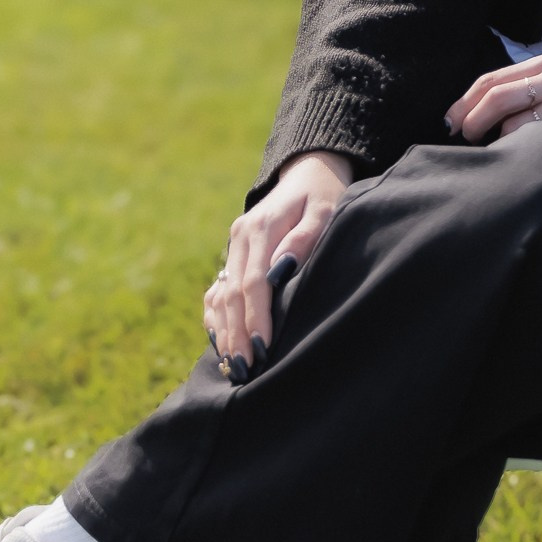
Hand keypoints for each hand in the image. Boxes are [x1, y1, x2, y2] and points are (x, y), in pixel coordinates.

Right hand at [204, 148, 353, 375]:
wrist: (308, 172)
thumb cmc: (324, 195)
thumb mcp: (324, 211)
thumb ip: (305, 239)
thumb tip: (281, 270)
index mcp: (260, 228)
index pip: (253, 282)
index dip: (255, 317)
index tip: (262, 346)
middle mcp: (240, 237)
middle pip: (231, 294)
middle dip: (237, 334)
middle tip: (245, 369)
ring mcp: (233, 246)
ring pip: (220, 295)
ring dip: (225, 331)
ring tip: (234, 365)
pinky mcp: (234, 253)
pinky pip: (217, 290)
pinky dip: (217, 318)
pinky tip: (223, 343)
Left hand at [445, 54, 541, 145]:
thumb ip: (537, 89)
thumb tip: (492, 115)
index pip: (491, 79)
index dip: (464, 101)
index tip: (451, 120)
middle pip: (492, 95)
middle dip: (468, 119)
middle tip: (461, 138)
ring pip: (509, 119)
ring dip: (493, 140)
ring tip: (493, 154)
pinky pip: (535, 136)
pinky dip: (519, 149)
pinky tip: (520, 160)